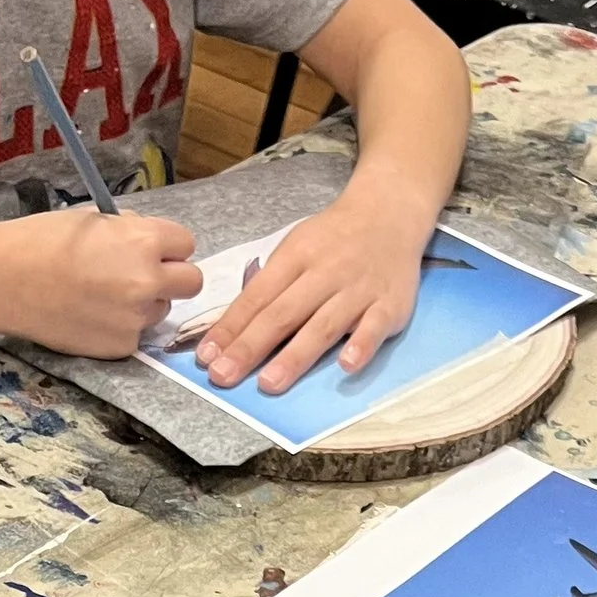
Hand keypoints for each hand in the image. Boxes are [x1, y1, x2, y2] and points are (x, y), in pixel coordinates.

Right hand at [0, 205, 200, 356]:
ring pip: (162, 310)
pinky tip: (91, 316)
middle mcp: (148, 280)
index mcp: (144, 241)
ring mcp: (136, 317)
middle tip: (144, 277)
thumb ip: (130, 232)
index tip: (153, 251)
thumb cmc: (42, 241)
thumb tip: (149, 242)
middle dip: (173, 278)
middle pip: (192, 282)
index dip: (168, 247)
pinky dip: (120, 327)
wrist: (5, 280)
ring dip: (144, 304)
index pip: (186, 243)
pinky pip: (136, 334)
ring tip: (104, 296)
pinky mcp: (121, 345)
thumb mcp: (94, 219)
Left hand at [195, 189, 427, 396]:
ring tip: (268, 383)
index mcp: (295, 257)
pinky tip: (345, 366)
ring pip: (323, 325)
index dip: (231, 327)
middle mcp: (325, 273)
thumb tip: (233, 328)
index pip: (257, 297)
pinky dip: (361, 345)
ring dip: (295, 356)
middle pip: (283, 314)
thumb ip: (270, 285)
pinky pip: (375, 327)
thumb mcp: (296, 248)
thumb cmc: (334, 239)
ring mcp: (358, 290)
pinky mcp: (390, 304)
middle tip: (223, 376)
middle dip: (250, 347)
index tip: (206, 356)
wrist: (389, 213)